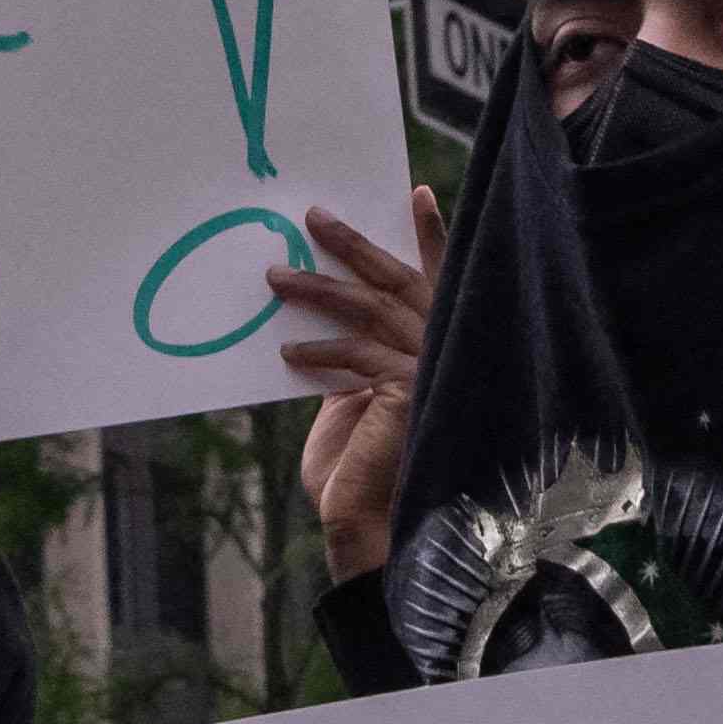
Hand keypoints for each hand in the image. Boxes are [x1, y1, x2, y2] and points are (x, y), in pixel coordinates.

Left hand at [268, 186, 436, 566]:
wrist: (376, 531)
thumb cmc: (367, 470)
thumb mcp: (362, 404)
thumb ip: (362, 365)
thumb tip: (332, 335)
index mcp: (442, 347)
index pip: (437, 281)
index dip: (430, 238)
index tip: (414, 193)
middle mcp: (446, 351)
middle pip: (397, 284)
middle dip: (354, 246)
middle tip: (313, 217)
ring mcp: (432, 370)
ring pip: (371, 313)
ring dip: (320, 292)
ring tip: (276, 277)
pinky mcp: (409, 394)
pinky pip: (357, 360)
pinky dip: (320, 355)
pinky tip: (287, 352)